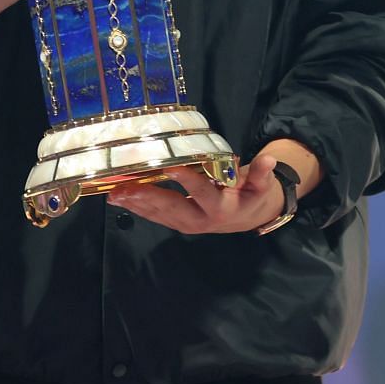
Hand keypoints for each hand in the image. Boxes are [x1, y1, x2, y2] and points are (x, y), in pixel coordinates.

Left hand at [108, 153, 289, 234]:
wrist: (250, 217)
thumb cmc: (253, 195)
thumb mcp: (262, 184)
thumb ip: (262, 173)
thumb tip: (269, 159)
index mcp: (222, 207)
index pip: (202, 191)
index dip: (186, 179)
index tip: (170, 165)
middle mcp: (201, 219)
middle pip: (172, 208)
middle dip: (148, 198)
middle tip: (124, 188)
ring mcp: (188, 223)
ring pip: (160, 215)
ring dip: (137, 204)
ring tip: (115, 192)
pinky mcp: (178, 223)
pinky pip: (156, 217)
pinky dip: (138, 208)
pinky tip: (120, 199)